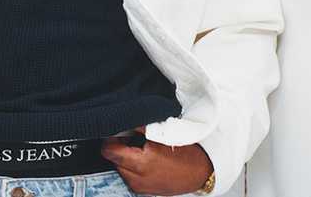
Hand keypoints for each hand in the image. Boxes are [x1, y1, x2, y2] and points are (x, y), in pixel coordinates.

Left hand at [99, 125, 213, 195]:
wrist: (201, 172)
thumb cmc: (187, 154)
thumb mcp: (163, 134)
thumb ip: (139, 127)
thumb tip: (123, 120)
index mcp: (142, 163)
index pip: (109, 151)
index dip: (111, 138)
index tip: (117, 131)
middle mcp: (137, 178)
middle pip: (112, 159)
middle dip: (119, 147)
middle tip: (131, 137)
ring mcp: (139, 186)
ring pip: (119, 167)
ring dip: (125, 157)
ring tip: (140, 149)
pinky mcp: (142, 190)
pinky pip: (128, 175)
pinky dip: (132, 166)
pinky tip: (145, 159)